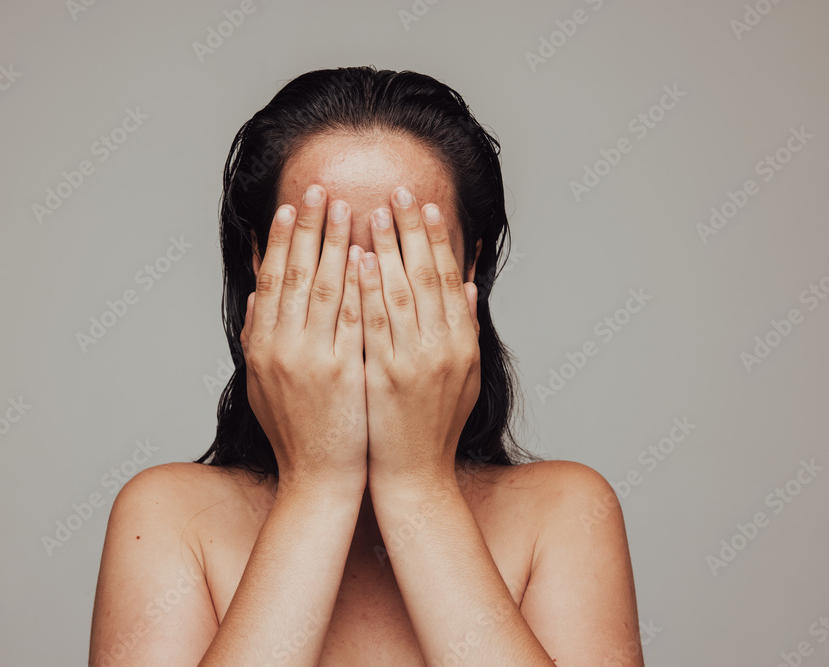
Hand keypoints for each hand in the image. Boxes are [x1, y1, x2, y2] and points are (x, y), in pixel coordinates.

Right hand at [240, 184, 368, 491]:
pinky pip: (356, 319)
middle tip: (322, 188)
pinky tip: (370, 256)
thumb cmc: (293, 430)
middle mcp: (282, 347)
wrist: (319, 477)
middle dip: (312, 227)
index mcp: (262, 345)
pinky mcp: (346, 373)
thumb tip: (257, 294)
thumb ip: (257, 336)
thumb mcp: (261, 382)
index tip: (292, 206)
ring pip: (328, 288)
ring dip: (339, 243)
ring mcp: (314, 360)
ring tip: (351, 208)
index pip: (273, 279)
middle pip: (299, 273)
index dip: (282, 239)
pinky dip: (362, 286)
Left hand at [357, 186, 480, 484]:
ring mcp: (415, 361)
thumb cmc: (436, 426)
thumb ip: (466, 328)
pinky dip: (368, 289)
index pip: (450, 278)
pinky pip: (375, 323)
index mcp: (463, 343)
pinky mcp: (385, 376)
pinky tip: (358, 260)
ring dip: (388, 248)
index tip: (425, 205)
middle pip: (427, 275)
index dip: (438, 238)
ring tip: (374, 211)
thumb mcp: (465, 377)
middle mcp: (444, 347)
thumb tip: (469, 286)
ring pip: (401, 291)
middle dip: (412, 229)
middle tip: (398, 191)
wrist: (413, 476)